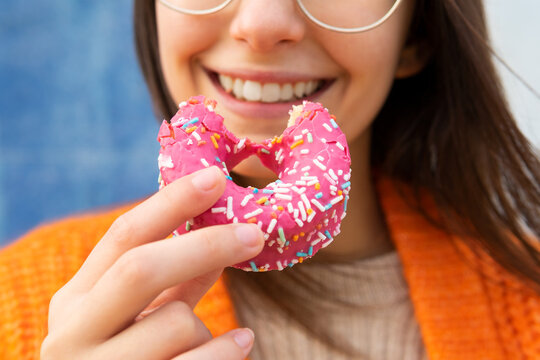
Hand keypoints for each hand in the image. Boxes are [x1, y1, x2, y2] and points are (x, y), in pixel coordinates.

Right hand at [41, 166, 263, 359]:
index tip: (215, 177)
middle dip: (204, 244)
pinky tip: (241, 342)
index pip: (123, 236)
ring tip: (207, 340)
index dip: (170, 203)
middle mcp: (72, 334)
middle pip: (141, 268)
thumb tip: (219, 233)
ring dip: (205, 326)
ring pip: (175, 321)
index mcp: (75, 301)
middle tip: (254, 233)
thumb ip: (173, 279)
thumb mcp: (137, 317)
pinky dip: (226, 349)